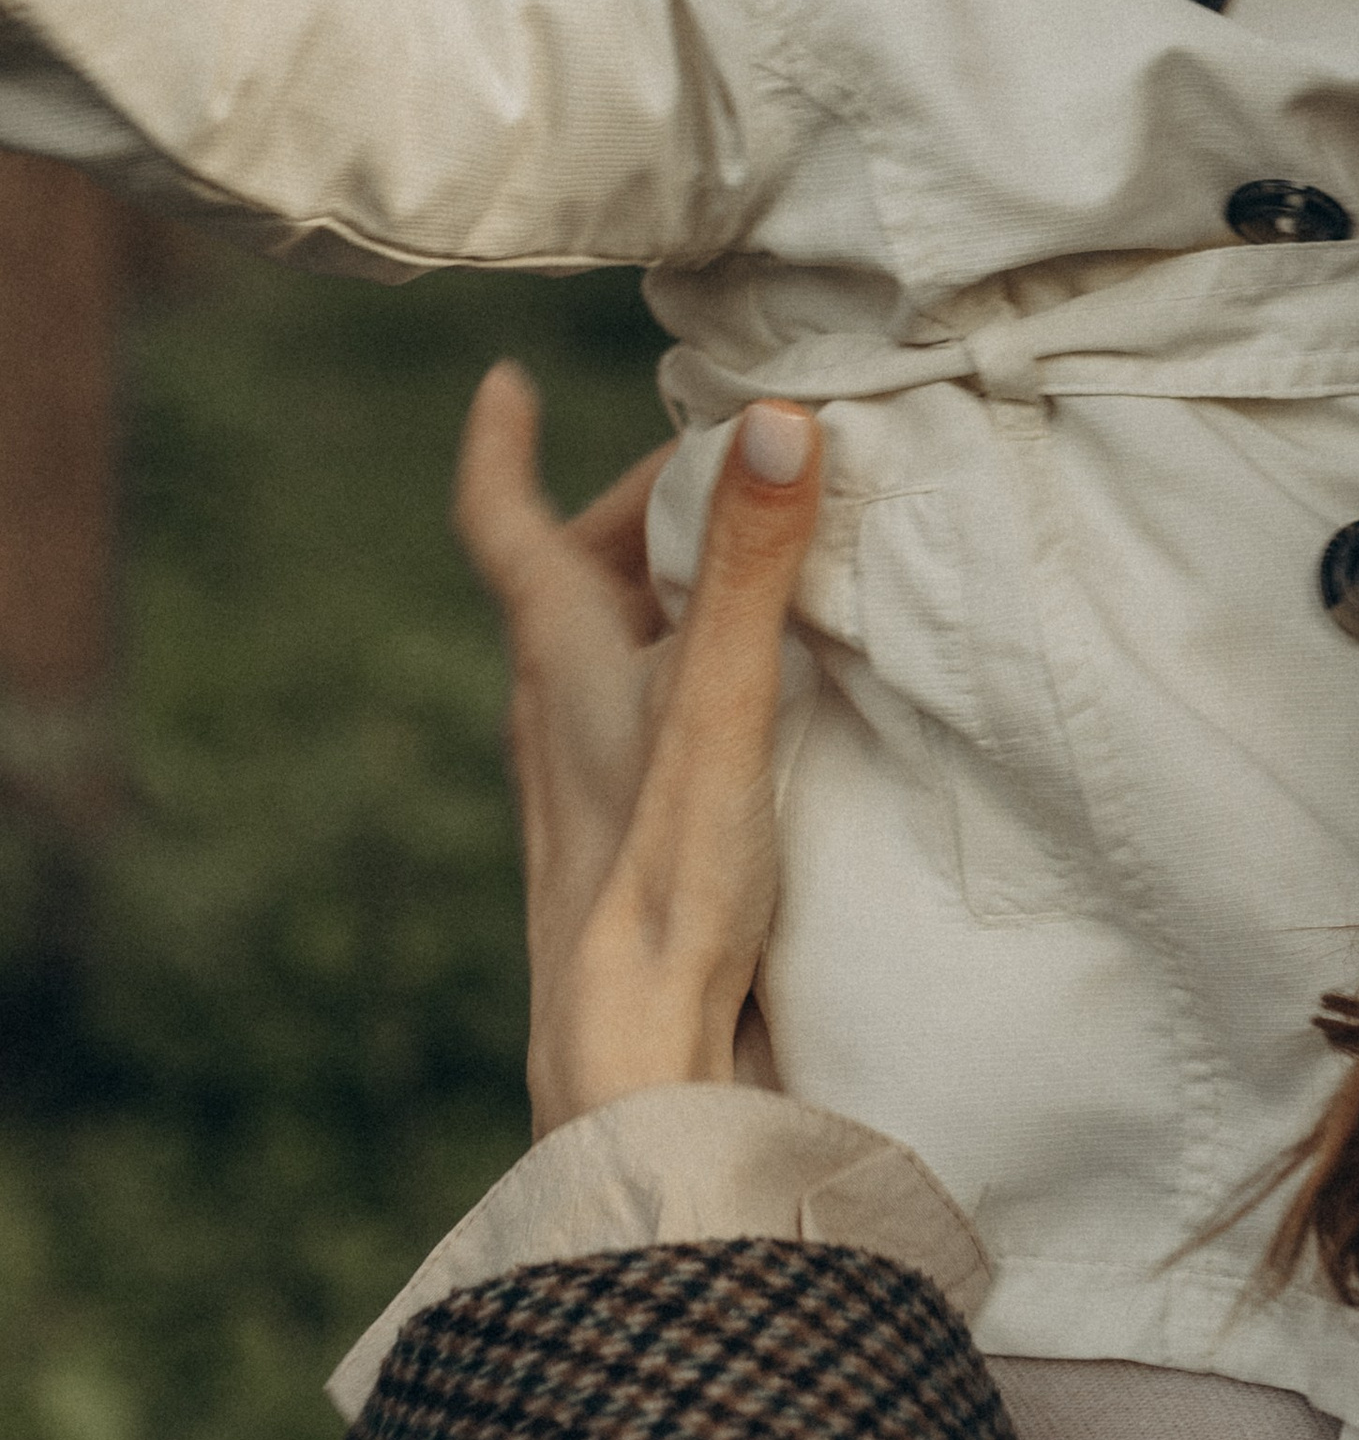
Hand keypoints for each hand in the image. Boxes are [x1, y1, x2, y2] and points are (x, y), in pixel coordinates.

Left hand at [452, 362, 819, 1136]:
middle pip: (576, 569)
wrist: (635, 1055)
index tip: (505, 384)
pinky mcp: (625, 829)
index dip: (501, 445)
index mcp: (554, 653)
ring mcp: (584, 772)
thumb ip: (751, 564)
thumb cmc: (661, 881)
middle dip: (644, 505)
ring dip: (671, 585)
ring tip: (759, 563)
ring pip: (612, 641)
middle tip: (733, 469)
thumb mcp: (722, 699)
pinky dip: (690, 663)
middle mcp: (553, 704)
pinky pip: (644, 708)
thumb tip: (776, 422)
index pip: (502, 518)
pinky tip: (758, 693)